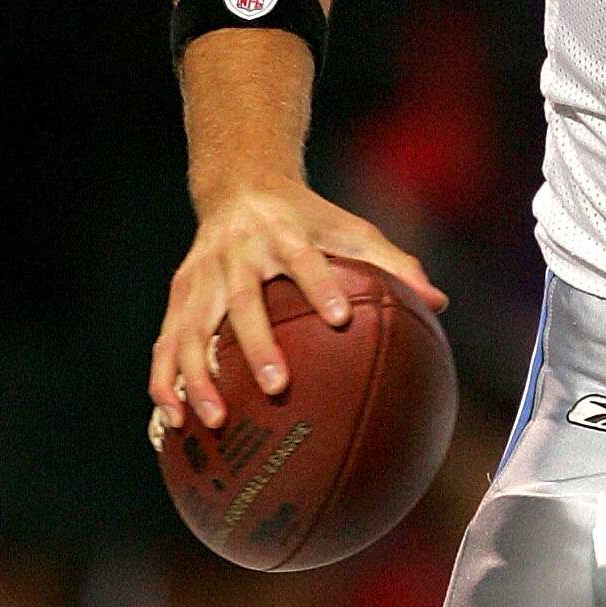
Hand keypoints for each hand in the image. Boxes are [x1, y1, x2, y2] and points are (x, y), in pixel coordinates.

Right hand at [149, 179, 444, 432]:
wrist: (240, 186)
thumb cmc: (308, 218)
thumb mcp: (350, 228)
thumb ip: (393, 262)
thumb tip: (440, 301)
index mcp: (283, 233)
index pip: (304, 258)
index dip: (320, 284)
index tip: (341, 317)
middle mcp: (237, 253)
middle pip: (242, 300)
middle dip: (257, 343)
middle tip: (276, 386)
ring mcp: (201, 275)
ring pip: (192, 327)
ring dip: (199, 375)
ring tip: (216, 419)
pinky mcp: (179, 294)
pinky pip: (167, 341)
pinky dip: (165, 379)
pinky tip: (174, 419)